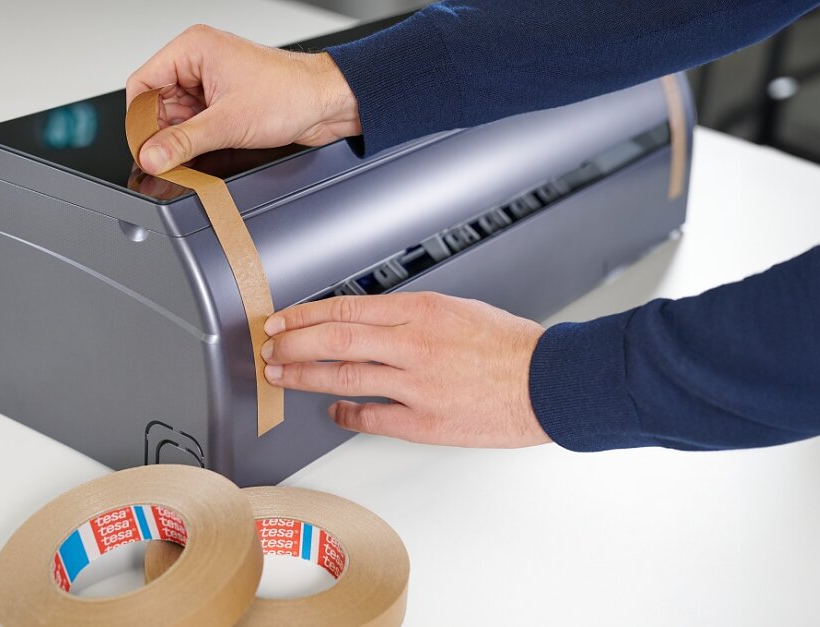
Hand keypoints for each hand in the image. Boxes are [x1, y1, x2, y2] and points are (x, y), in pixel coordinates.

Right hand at [126, 25, 359, 173]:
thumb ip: (184, 142)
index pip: (142, 84)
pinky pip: (193, 124)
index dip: (139, 119)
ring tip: (196, 154)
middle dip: (162, 134)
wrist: (329, 101)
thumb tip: (152, 157)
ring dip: (180, 140)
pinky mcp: (221, 101)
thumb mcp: (229, 123)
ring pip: (174, 117)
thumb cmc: (292, 93)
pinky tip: (203, 152)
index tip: (144, 148)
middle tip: (168, 159)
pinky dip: (194, 141)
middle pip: (156, 104)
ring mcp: (209, 82)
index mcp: (193, 49)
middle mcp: (197, 62)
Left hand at [260, 293, 551, 447]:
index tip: (282, 320)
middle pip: (332, 340)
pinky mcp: (424, 421)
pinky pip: (370, 417)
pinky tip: (332, 410)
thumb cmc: (510, 347)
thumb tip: (369, 322)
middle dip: (291, 344)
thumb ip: (411, 316)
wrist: (549, 382)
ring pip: (342, 377)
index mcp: (420, 311)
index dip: (303, 316)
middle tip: (270, 347)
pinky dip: (344, 413)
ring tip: (280, 376)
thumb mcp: (457, 309)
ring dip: (303, 376)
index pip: (345, 309)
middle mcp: (412, 344)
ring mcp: (416, 385)